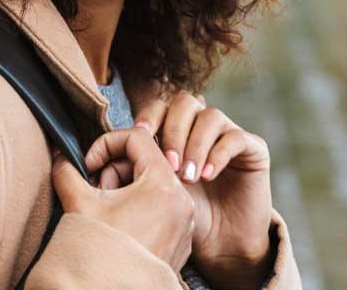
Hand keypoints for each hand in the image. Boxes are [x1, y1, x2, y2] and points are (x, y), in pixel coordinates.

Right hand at [50, 126, 195, 274]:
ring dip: (124, 192)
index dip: (106, 145)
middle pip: (145, 162)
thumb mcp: (79, 204)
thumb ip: (67, 172)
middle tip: (95, 195)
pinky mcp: (181, 240)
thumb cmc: (102, 253)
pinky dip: (138, 210)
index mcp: (163, 184)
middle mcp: (182, 200)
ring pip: (152, 186)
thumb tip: (60, 157)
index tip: (90, 166)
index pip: (136, 138)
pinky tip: (120, 230)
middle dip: (114, 173)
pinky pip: (161, 209)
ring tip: (106, 215)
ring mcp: (184, 222)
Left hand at [97, 90, 275, 288]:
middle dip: (171, 130)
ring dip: (194, 144)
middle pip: (185, 102)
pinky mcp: (253, 149)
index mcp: (175, 131)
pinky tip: (206, 176)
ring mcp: (228, 135)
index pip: (159, 107)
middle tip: (166, 164)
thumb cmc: (182, 220)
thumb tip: (92, 161)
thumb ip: (126, 172)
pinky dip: (218, 154)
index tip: (134, 143)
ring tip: (186, 177)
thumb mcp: (150, 195)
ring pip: (211, 116)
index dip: (146, 119)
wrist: (221, 245)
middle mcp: (201, 127)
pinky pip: (236, 137)